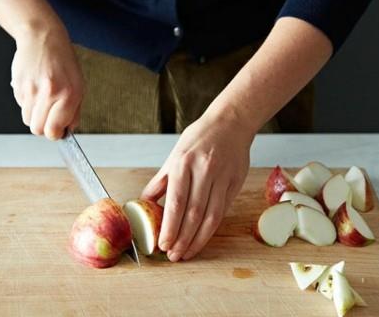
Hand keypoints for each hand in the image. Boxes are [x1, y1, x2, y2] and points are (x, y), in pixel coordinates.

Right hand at [10, 27, 83, 139]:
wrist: (42, 37)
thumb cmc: (63, 61)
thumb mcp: (79, 85)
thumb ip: (74, 111)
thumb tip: (67, 130)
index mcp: (68, 94)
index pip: (53, 130)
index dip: (55, 134)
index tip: (57, 130)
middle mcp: (49, 93)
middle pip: (38, 129)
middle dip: (44, 127)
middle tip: (49, 116)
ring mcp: (31, 89)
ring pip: (27, 120)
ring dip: (35, 115)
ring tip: (43, 100)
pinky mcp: (18, 86)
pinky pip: (21, 106)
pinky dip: (28, 103)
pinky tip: (35, 89)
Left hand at [140, 111, 254, 261]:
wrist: (231, 123)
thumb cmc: (200, 137)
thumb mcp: (174, 155)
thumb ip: (160, 182)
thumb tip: (143, 203)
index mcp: (184, 163)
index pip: (176, 202)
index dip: (169, 227)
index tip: (162, 244)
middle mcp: (204, 171)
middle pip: (194, 213)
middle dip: (182, 239)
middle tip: (173, 255)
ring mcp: (222, 177)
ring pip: (211, 216)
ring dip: (198, 239)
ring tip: (187, 253)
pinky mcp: (235, 183)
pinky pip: (223, 210)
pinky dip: (212, 228)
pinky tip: (203, 238)